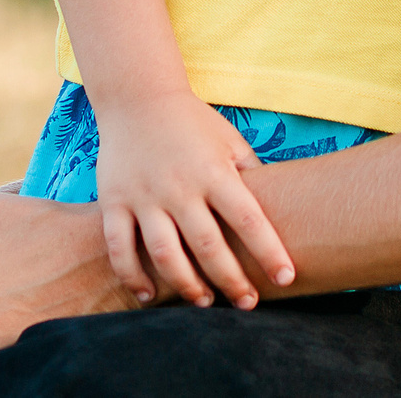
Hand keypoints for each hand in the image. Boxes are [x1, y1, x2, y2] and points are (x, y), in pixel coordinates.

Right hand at [93, 91, 293, 308]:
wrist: (137, 97)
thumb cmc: (192, 123)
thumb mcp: (229, 140)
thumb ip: (252, 173)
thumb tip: (283, 207)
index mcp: (214, 171)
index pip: (248, 218)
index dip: (269, 251)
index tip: (285, 277)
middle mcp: (180, 186)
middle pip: (208, 245)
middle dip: (231, 281)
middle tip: (248, 304)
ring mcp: (144, 195)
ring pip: (165, 253)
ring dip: (186, 285)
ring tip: (205, 302)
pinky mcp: (114, 201)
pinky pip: (120, 247)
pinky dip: (132, 275)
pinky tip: (150, 296)